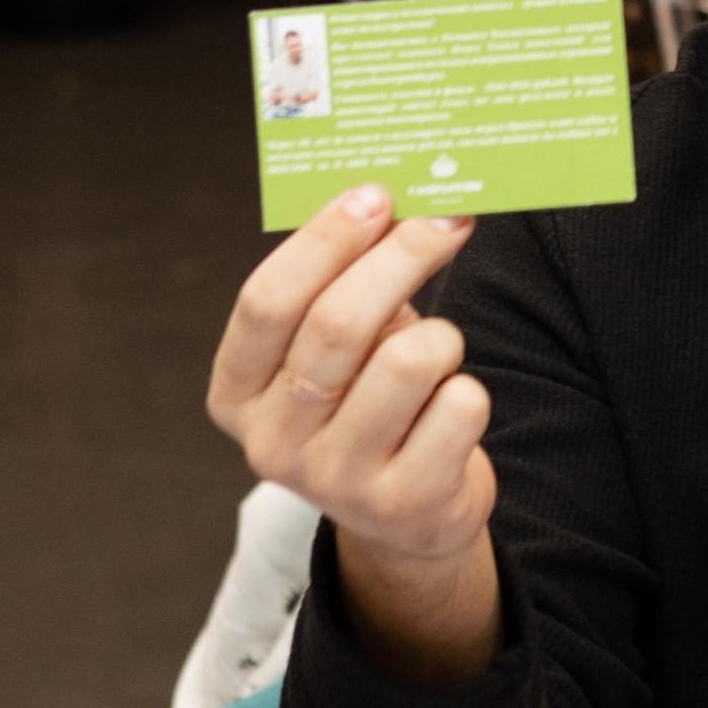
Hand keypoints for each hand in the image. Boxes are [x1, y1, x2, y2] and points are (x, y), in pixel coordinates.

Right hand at [207, 185, 493, 567]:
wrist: (409, 511)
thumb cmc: (370, 398)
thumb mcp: (339, 347)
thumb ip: (348, 281)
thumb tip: (405, 198)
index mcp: (237, 393)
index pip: (266, 302)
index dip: (323, 241)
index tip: (375, 195)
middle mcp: (273, 443)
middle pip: (337, 323)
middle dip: (402, 255)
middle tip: (447, 217)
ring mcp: (335, 481)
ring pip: (408, 360)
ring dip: (441, 336)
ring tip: (439, 350)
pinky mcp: (404, 502)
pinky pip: (460, 405)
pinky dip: (469, 390)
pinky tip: (452, 406)